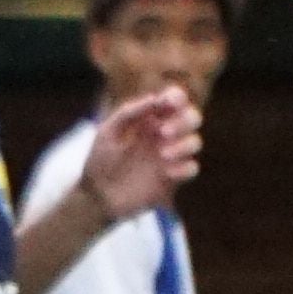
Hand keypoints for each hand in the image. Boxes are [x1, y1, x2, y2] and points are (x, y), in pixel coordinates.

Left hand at [76, 84, 201, 217]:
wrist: (97, 197)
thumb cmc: (99, 162)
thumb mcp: (108, 132)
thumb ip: (130, 112)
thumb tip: (155, 98)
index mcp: (150, 119)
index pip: (174, 101)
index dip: (177, 97)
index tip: (169, 102)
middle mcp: (164, 135)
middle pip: (192, 118)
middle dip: (183, 121)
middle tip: (163, 132)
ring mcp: (170, 156)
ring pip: (195, 142)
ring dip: (184, 144)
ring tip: (162, 154)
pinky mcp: (173, 178)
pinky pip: (192, 168)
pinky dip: (184, 167)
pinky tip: (166, 172)